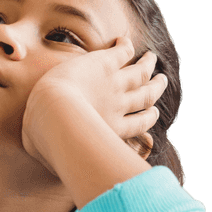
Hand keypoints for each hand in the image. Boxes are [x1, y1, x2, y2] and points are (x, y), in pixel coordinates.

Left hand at [21, 36, 167, 172]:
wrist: (53, 112)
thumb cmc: (50, 141)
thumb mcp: (62, 159)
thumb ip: (65, 162)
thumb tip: (56, 171)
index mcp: (114, 130)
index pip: (140, 123)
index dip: (149, 116)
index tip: (153, 113)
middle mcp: (119, 106)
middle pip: (146, 96)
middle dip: (156, 88)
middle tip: (161, 81)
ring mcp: (114, 84)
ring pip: (140, 72)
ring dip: (147, 65)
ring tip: (152, 58)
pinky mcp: (103, 64)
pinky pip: (123, 52)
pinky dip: (126, 46)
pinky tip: (124, 41)